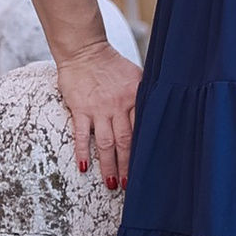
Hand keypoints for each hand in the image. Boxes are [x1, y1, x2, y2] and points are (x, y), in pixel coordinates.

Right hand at [53, 43, 138, 192]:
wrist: (85, 50)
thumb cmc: (112, 64)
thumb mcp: (136, 77)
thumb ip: (143, 97)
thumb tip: (155, 115)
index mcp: (134, 98)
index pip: (142, 129)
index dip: (145, 150)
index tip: (147, 166)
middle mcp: (117, 106)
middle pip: (125, 141)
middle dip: (127, 165)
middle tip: (128, 185)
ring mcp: (98, 109)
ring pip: (105, 143)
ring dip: (108, 164)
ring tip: (110, 183)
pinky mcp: (80, 109)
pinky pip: (81, 134)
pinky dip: (82, 152)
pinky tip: (84, 167)